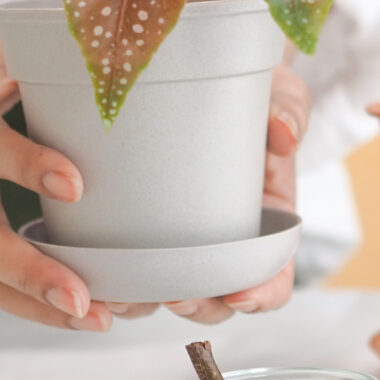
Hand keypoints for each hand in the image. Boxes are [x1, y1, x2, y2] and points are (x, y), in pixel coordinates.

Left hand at [128, 61, 307, 324]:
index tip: (240, 296)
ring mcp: (180, 240)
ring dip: (145, 304)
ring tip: (120, 298)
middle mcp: (224, 243)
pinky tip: (90, 278)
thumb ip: (288, 110)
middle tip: (176, 298)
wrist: (203, 72)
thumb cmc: (252, 93)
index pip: (274, 277)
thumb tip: (283, 135)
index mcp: (266, 225)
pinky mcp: (138, 227)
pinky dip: (111, 280)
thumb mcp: (279, 94)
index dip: (263, 295)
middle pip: (217, 299)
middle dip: (198, 308)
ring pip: (165, 292)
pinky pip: (126, 265)